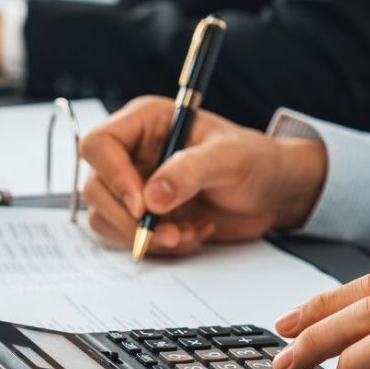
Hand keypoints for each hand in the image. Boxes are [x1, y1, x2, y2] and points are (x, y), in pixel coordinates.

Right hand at [79, 96, 326, 254]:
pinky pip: (127, 237)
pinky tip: (191, 233)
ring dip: (146, 236)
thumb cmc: (256, 161)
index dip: (113, 176)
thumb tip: (151, 198)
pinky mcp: (143, 216)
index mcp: (146, 123)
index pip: (99, 145)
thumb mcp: (230, 158)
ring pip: (105, 217)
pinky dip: (157, 246)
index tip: (143, 205)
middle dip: (131, 219)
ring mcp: (134, 186)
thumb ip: (190, 171)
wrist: (273, 193)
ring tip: (188, 232)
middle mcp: (132, 153)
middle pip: (96, 187)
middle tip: (171, 232)